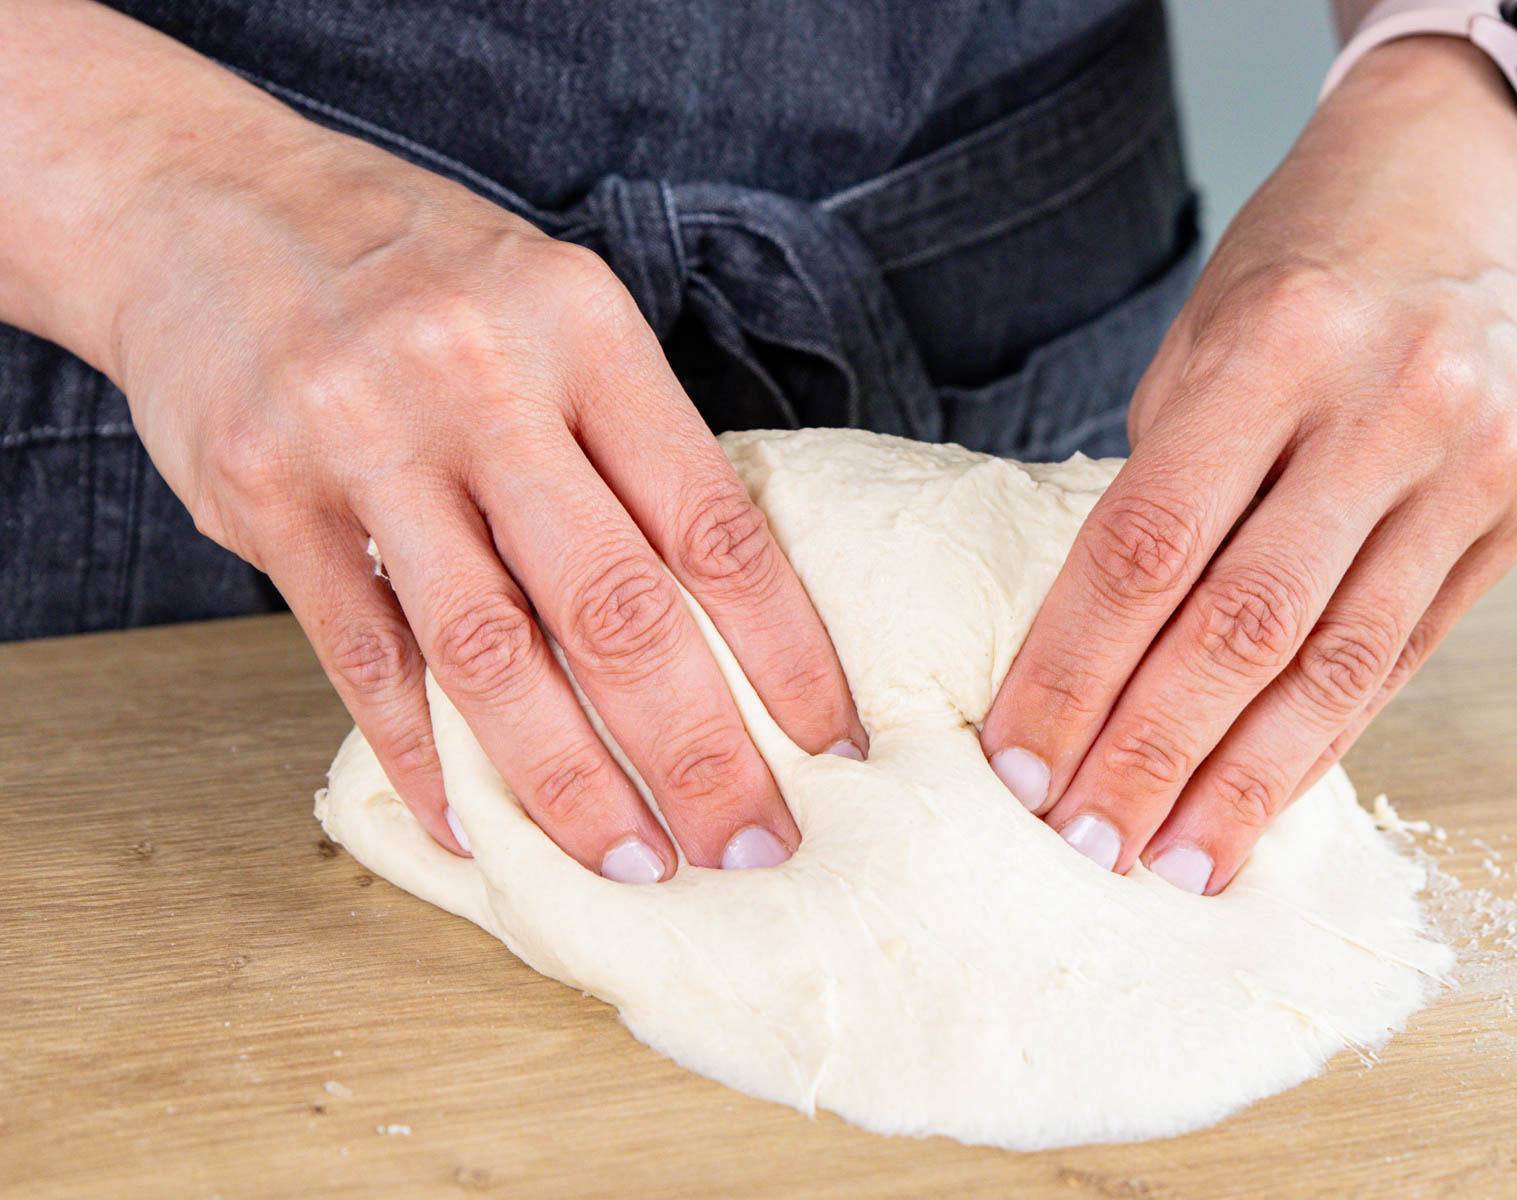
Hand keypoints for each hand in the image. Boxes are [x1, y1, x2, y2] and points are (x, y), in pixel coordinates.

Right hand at [80, 73, 864, 877]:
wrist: (200, 196)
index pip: (714, 523)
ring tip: (634, 863)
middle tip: (752, 846)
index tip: (833, 744)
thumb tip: (715, 603)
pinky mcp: (268, 499)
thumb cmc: (413, 266)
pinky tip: (471, 829)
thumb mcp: (549, 305)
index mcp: (584, 330)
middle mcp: (484, 382)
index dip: (786, 651)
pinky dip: (423, 758)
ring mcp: (365, 441)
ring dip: (572, 780)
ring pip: (491, 652)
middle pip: (616, 606)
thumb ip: (620, 438)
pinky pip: (362, 658)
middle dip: (698, 750)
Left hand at [980, 38, 1516, 892]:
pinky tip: (1262, 801)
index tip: (1018, 764)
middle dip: (1151, 750)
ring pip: (1339, 663)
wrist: (1461, 193)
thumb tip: (1093, 658)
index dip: (1073, 668)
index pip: (1147, 543)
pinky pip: (1403, 655)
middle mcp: (1385, 406)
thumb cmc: (1300, 272)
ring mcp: (1469, 466)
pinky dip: (1325, 739)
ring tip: (1175, 865)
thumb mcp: (1205, 342)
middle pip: (1242, 622)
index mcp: (1275, 346)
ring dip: (1245, 782)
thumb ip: (1166, 486)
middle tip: (1083, 846)